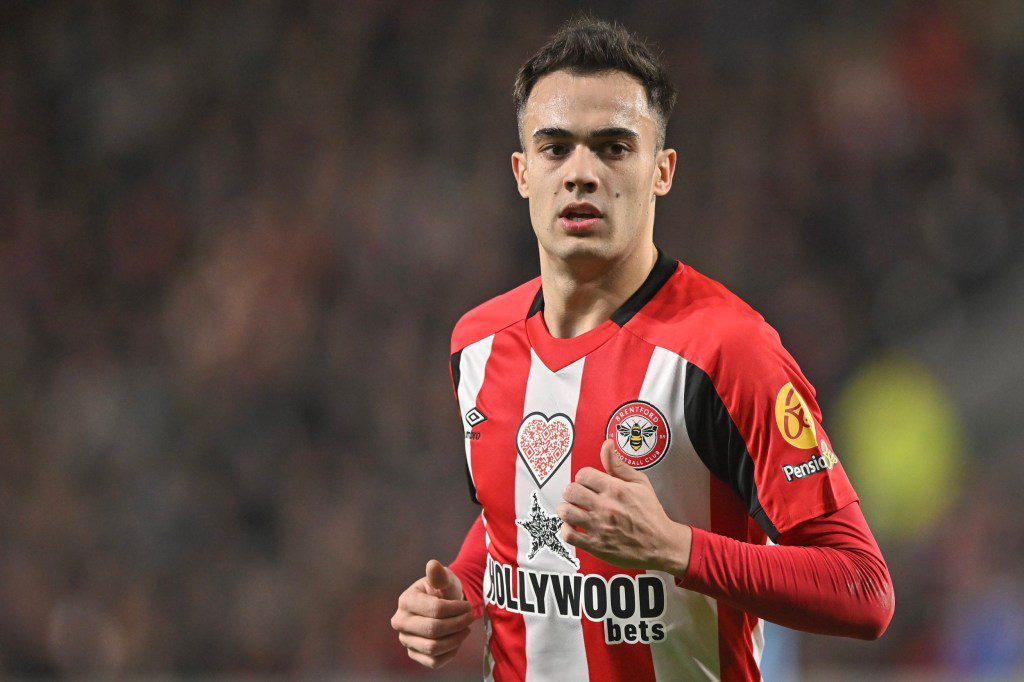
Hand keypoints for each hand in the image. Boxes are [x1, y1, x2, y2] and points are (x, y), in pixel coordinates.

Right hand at [390, 560, 475, 668]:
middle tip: (470, 618)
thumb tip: (433, 565)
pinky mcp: (413, 654)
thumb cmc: (442, 590)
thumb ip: (439, 575)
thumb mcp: (444, 579)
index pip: (435, 609)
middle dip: (457, 624)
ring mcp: (405, 639)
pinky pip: (434, 662)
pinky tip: (457, 640)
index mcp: (406, 600)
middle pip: (433, 630)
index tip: (468, 606)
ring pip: (433, 648)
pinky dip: (450, 653)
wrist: (441, 605)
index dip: (456, 609)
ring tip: (465, 628)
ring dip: (456, 639)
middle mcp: (400, 622)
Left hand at [558, 438, 691, 574]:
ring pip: (566, 511)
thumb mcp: (640, 483)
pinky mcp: (595, 545)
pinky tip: (575, 526)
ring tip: (574, 510)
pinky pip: (569, 535)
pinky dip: (567, 530)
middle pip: (570, 491)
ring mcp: (599, 527)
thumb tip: (606, 445)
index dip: (584, 478)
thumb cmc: (651, 513)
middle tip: (579, 496)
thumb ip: (619, 465)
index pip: (583, 474)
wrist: (660, 544)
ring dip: (567, 509)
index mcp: (615, 489)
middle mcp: (605, 507)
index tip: (588, 484)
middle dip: (573, 492)